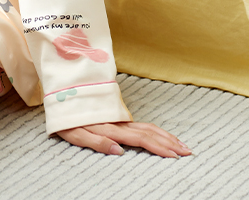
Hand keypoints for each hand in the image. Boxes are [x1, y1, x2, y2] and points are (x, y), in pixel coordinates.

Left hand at [57, 121, 191, 157]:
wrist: (60, 93)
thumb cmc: (66, 117)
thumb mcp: (75, 133)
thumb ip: (96, 142)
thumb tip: (118, 151)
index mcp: (110, 127)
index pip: (140, 138)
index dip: (158, 147)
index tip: (174, 156)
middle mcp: (117, 122)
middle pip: (149, 132)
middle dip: (170, 143)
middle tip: (188, 152)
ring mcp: (118, 118)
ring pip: (147, 127)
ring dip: (166, 136)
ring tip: (181, 145)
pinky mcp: (116, 116)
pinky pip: (140, 124)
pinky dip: (156, 130)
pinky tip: (162, 135)